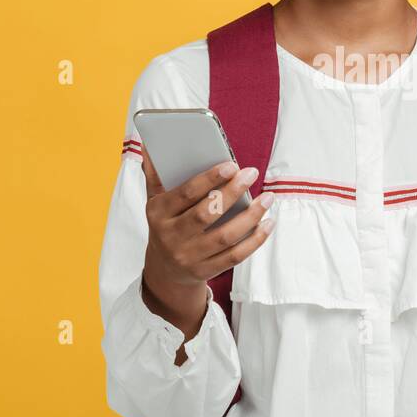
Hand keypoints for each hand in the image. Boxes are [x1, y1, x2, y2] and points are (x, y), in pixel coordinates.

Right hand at [141, 152, 274, 300]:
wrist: (164, 270)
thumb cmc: (166, 224)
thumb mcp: (155, 201)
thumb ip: (155, 174)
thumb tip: (149, 144)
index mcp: (158, 214)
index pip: (186, 194)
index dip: (209, 178)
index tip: (231, 165)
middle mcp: (171, 237)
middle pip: (207, 214)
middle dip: (232, 192)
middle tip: (252, 173)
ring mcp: (188, 257)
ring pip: (225, 236)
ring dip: (251, 216)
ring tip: (267, 198)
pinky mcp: (204, 272)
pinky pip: (235, 256)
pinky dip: (255, 240)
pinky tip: (267, 223)